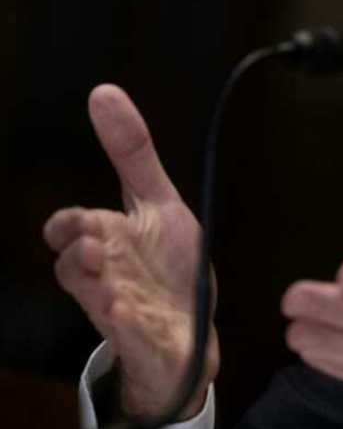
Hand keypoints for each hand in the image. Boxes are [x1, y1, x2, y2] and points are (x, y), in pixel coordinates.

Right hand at [43, 84, 218, 419]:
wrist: (188, 331)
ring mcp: (122, 307)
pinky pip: (128, 332)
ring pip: (94, 299)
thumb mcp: (159, 202)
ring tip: (111, 286)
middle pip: (70, 265)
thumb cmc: (167, 264)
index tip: (82, 220)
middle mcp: (106, 273)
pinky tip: (132, 312)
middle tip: (92, 242)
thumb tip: (103, 92)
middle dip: (75, 255)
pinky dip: (128, 323)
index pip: (69, 227)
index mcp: (108, 239)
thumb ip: (132, 153)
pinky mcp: (142, 336)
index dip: (68, 223)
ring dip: (97, 289)